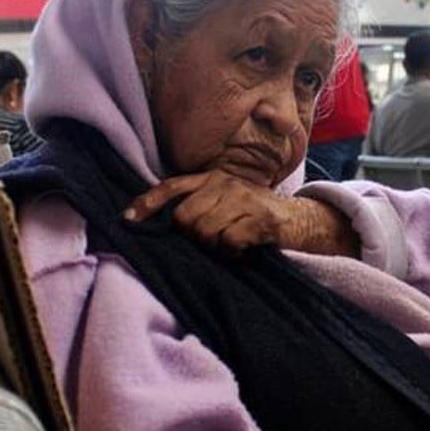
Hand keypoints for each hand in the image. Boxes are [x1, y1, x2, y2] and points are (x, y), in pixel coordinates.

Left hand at [123, 170, 359, 256]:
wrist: (302, 221)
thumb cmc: (257, 215)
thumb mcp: (228, 202)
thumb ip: (200, 205)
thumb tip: (166, 225)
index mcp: (213, 177)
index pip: (172, 187)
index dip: (147, 203)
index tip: (127, 220)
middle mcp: (226, 183)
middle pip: (184, 218)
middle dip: (193, 236)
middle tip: (213, 240)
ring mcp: (244, 199)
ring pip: (204, 232)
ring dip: (214, 247)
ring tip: (230, 245)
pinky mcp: (259, 219)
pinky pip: (228, 242)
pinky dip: (232, 253)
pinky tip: (243, 250)